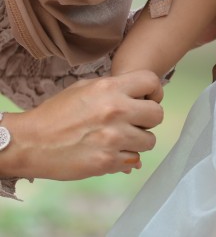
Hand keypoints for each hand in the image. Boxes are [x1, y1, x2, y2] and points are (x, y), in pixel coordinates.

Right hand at [1, 70, 163, 179]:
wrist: (30, 142)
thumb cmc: (56, 113)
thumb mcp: (86, 88)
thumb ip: (115, 88)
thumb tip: (139, 94)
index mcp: (110, 88)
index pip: (152, 82)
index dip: (153, 91)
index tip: (146, 98)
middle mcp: (116, 111)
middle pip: (157, 114)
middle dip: (148, 118)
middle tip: (135, 121)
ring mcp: (113, 139)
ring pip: (149, 141)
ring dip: (139, 140)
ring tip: (121, 138)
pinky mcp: (107, 162)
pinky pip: (133, 160)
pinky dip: (125, 158)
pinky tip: (111, 152)